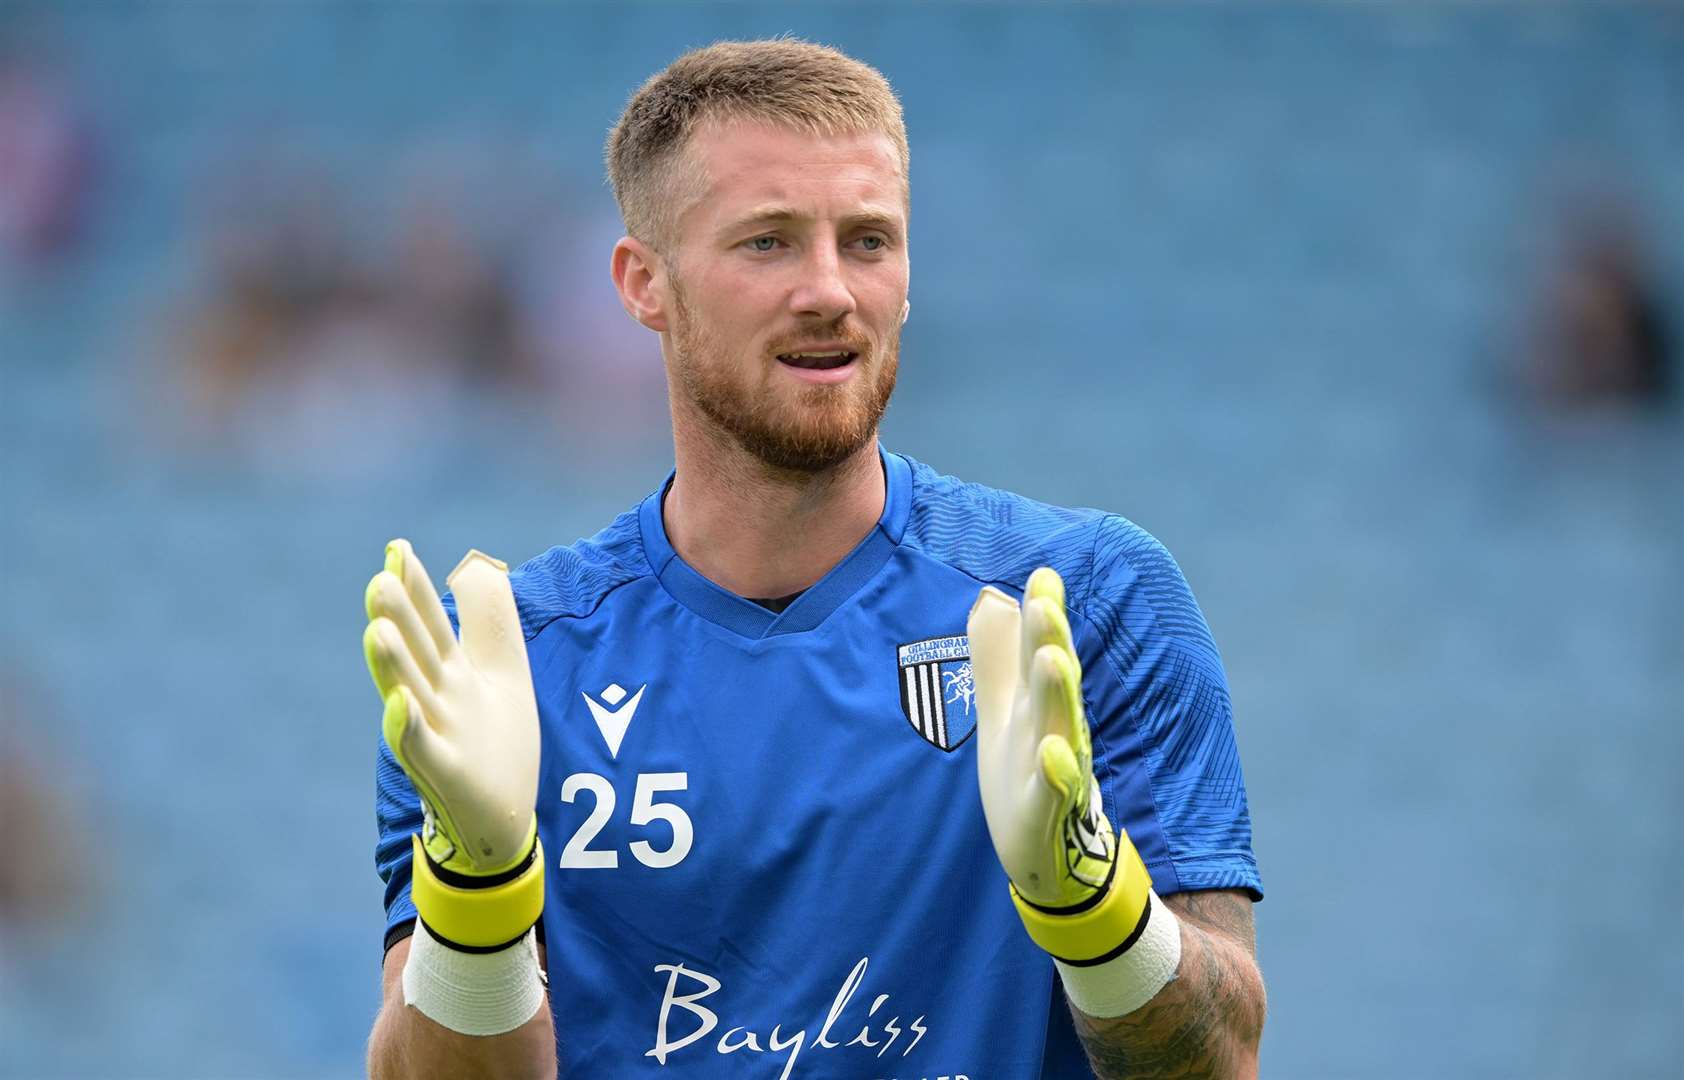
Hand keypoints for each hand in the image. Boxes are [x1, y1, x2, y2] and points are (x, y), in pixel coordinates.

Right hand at [364, 539, 542, 948]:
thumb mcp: (502, 670)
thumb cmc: (498, 742)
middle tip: (380, 579)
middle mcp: (437, 698)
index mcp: (452, 672)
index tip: (397, 547)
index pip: (431, 621)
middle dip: (397, 618)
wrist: (507, 816)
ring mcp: (438, 735)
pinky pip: (422, 748)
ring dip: (392, 665)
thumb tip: (477, 565)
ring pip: (409, 694)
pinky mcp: (446, 774)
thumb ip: (488, 621)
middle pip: (415, 652)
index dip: (416, 586)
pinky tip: (400, 702)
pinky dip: (407, 727)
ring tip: (376, 631)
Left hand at [968, 567, 1153, 963]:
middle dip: (1051, 639)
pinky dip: (1056, 772)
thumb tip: (987, 600)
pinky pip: (1055, 791)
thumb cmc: (1025, 774)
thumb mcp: (1006, 711)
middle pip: (1054, 679)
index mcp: (1041, 704)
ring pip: (1060, 726)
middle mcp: (1055, 728)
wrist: (1047, 856)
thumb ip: (998, 658)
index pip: (1040, 651)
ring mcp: (1056, 771)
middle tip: (1044, 601)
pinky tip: (1051, 752)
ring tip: (1051, 658)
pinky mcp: (1047, 813)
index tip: (1042, 574)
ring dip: (1057, 692)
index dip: (1043, 614)